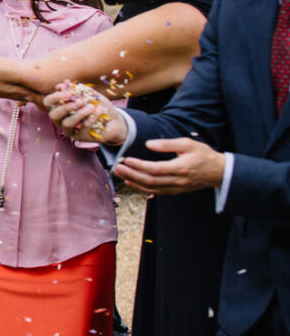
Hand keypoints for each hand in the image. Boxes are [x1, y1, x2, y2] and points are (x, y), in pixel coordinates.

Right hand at [43, 82, 127, 144]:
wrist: (114, 121)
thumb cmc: (98, 106)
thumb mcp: (89, 94)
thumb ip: (77, 89)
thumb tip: (64, 82)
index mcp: (60, 108)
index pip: (48, 102)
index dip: (55, 97)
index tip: (69, 92)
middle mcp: (61, 120)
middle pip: (53, 115)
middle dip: (66, 107)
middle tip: (80, 101)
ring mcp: (70, 130)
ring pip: (67, 123)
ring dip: (80, 114)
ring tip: (92, 107)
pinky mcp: (81, 137)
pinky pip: (84, 128)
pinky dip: (92, 117)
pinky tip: (100, 110)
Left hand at [112, 137, 226, 195]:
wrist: (218, 171)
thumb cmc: (203, 155)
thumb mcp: (188, 144)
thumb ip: (167, 144)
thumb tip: (148, 144)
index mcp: (181, 168)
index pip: (155, 169)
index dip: (139, 165)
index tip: (127, 159)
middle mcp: (178, 180)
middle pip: (150, 180)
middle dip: (131, 174)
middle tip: (117, 167)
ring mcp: (177, 188)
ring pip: (151, 188)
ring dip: (134, 182)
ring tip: (120, 173)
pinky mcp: (176, 191)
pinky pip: (156, 191)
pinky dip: (142, 188)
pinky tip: (132, 182)